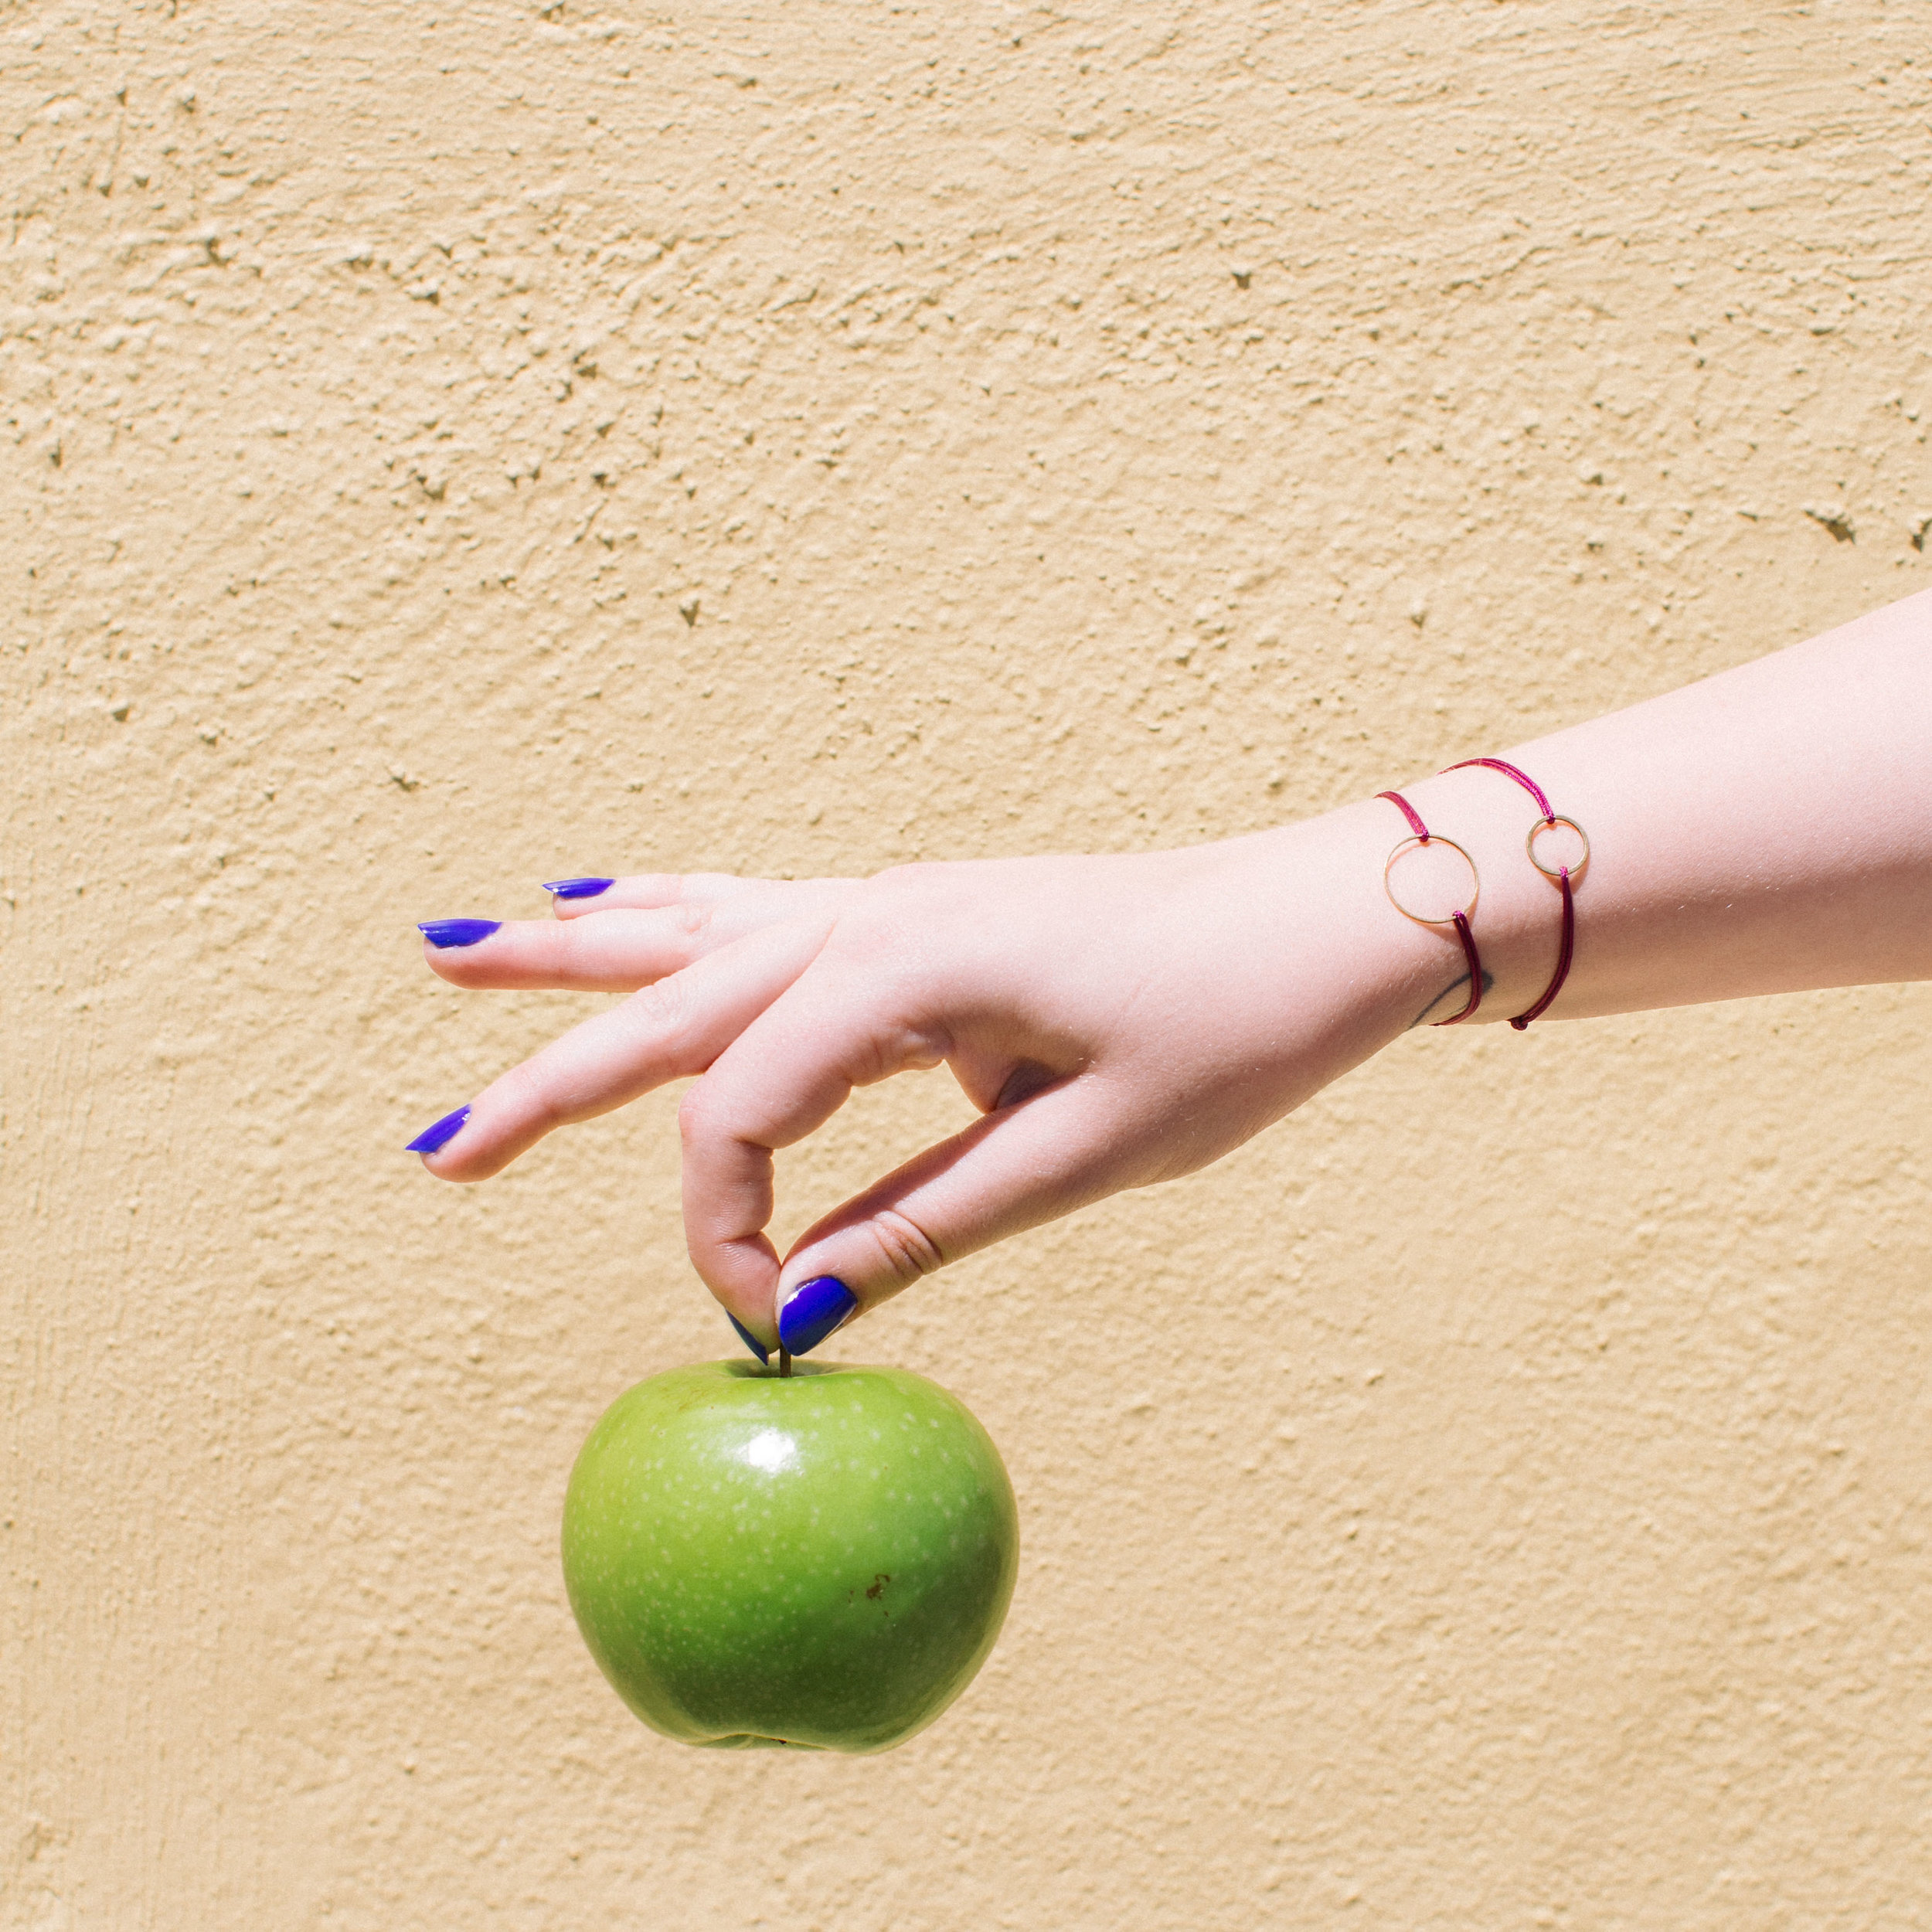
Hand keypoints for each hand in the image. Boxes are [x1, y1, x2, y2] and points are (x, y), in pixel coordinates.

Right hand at [408, 811, 1426, 1354]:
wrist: (1324, 918)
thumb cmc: (1232, 1027)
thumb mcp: (1088, 1149)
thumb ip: (931, 1222)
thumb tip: (805, 1311)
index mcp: (905, 970)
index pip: (745, 1110)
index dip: (727, 1227)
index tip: (769, 1322)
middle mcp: (876, 917)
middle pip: (673, 1002)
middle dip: (548, 1076)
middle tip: (437, 1151)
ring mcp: (893, 904)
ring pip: (697, 934)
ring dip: (576, 960)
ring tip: (453, 950)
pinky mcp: (919, 918)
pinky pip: (761, 914)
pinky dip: (674, 918)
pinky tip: (619, 905)